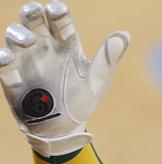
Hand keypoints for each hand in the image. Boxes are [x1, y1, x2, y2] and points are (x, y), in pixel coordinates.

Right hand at [0, 1, 128, 156]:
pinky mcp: (13, 78)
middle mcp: (44, 47)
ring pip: (14, 36)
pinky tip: (8, 59)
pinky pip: (4, 64)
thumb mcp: (98, 80)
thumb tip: (125, 35)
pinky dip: (4, 59)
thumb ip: (108, 58)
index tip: (57, 11)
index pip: (60, 20)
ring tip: (28, 40)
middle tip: (35, 12)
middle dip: (31, 12)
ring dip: (18, 34)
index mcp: (66, 44)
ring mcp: (27, 61)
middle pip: (33, 20)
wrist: (65, 128)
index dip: (57, 11)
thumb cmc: (82, 99)